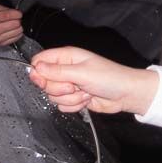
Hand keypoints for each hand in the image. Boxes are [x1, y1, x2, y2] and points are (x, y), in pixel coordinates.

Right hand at [0, 2, 22, 45]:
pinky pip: (17, 38)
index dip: (17, 13)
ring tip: (10, 24)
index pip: (11, 15)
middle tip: (12, 18)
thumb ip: (4, 8)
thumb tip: (16, 12)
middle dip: (17, 19)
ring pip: (18, 31)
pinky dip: (16, 33)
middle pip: (16, 24)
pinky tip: (10, 30)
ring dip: (17, 27)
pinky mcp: (1, 44)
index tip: (17, 13)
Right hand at [29, 47, 159, 114]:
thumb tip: (35, 68)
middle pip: (44, 82)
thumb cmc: (109, 78)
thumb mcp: (81, 72)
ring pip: (53, 96)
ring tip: (86, 92)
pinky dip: (74, 105)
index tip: (44, 80)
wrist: (126, 94)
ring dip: (69, 98)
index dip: (38, 72)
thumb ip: (57, 71)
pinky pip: (62, 105)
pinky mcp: (74, 98)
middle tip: (75, 86)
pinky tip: (87, 100)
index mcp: (67, 56)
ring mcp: (70, 85)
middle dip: (59, 88)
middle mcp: (66, 70)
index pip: (40, 61)